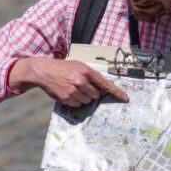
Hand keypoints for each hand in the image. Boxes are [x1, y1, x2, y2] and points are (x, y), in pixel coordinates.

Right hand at [9, 58, 128, 106]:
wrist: (44, 71)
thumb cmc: (64, 68)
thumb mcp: (79, 66)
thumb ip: (92, 75)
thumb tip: (105, 86)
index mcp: (87, 71)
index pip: (105, 84)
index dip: (117, 92)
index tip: (125, 99)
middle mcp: (81, 81)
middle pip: (96, 95)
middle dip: (92, 93)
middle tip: (82, 87)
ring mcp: (74, 91)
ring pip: (87, 101)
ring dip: (83, 97)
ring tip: (73, 89)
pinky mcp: (66, 99)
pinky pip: (77, 105)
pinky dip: (75, 101)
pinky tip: (68, 93)